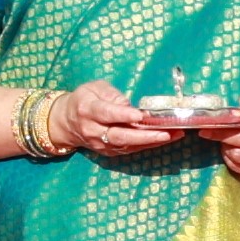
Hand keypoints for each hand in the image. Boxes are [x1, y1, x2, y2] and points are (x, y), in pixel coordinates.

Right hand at [60, 82, 184, 156]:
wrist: (66, 122)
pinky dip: (148, 146)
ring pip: (127, 146)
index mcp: (88, 110)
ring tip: (173, 135)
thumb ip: (112, 94)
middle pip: (120, 136)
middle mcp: (93, 130)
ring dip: (151, 142)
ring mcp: (101, 144)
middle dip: (144, 135)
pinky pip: (130, 150)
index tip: (141, 115)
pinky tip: (165, 139)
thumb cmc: (84, 99)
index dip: (124, 115)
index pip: (108, 114)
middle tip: (166, 132)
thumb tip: (131, 106)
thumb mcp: (94, 88)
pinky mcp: (108, 152)